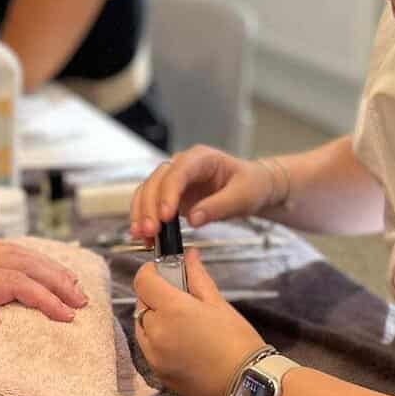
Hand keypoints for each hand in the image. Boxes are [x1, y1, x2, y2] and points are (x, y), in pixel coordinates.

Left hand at [0, 240, 89, 360]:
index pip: (12, 282)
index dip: (43, 297)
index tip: (67, 316)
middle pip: (20, 263)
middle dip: (55, 279)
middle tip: (82, 301)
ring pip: (14, 253)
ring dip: (46, 266)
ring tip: (71, 284)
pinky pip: (0, 251)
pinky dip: (25, 255)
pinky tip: (36, 263)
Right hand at [130, 145, 273, 240]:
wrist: (253, 188)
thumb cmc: (251, 185)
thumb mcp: (242, 197)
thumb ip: (218, 206)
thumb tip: (193, 219)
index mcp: (201, 158)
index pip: (177, 172)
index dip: (168, 193)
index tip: (165, 215)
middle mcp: (183, 165)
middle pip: (156, 181)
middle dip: (150, 207)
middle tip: (151, 231)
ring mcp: (174, 180)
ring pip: (148, 191)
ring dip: (141, 214)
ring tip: (143, 236)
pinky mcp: (171, 195)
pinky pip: (150, 204)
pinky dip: (144, 219)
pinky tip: (145, 237)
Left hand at [134, 251, 263, 395]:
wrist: (246, 386)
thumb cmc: (238, 343)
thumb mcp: (219, 304)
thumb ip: (198, 277)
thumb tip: (189, 255)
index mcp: (172, 310)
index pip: (143, 281)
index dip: (151, 271)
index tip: (164, 271)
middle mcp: (156, 332)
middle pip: (142, 303)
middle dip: (156, 295)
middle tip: (181, 296)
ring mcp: (154, 355)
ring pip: (142, 326)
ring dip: (154, 318)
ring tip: (183, 321)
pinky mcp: (157, 373)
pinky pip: (147, 347)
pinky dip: (157, 338)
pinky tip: (181, 340)